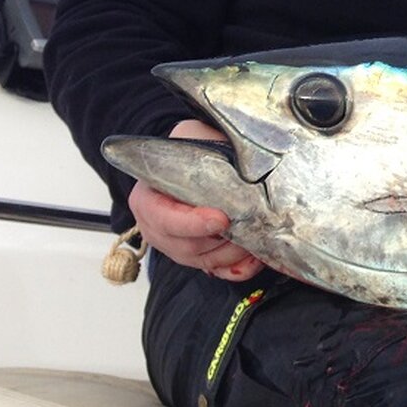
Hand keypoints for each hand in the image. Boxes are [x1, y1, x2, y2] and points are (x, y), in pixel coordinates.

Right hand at [127, 119, 265, 281]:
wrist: (192, 164)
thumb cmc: (190, 150)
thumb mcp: (192, 135)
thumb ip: (206, 141)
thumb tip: (239, 151)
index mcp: (147, 198)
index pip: (164, 219)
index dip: (193, 223)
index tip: (221, 219)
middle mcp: (156, 228)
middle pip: (187, 247)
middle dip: (222, 241)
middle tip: (251, 228)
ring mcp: (176, 246)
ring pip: (205, 261)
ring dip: (234, 253)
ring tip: (259, 237)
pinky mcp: (197, 257)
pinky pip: (217, 271)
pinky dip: (239, 268)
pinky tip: (256, 257)